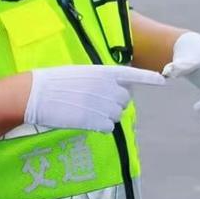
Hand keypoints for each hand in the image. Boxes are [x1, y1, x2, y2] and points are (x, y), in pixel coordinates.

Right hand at [25, 65, 165, 132]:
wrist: (36, 93)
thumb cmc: (57, 82)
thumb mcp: (83, 73)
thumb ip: (103, 80)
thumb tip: (118, 92)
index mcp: (104, 71)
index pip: (133, 75)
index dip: (149, 79)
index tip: (163, 81)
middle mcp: (107, 87)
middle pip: (125, 99)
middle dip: (114, 102)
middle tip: (93, 100)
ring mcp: (101, 104)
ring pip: (117, 115)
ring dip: (106, 115)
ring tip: (84, 108)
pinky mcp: (93, 120)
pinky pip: (108, 127)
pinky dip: (99, 126)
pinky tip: (84, 119)